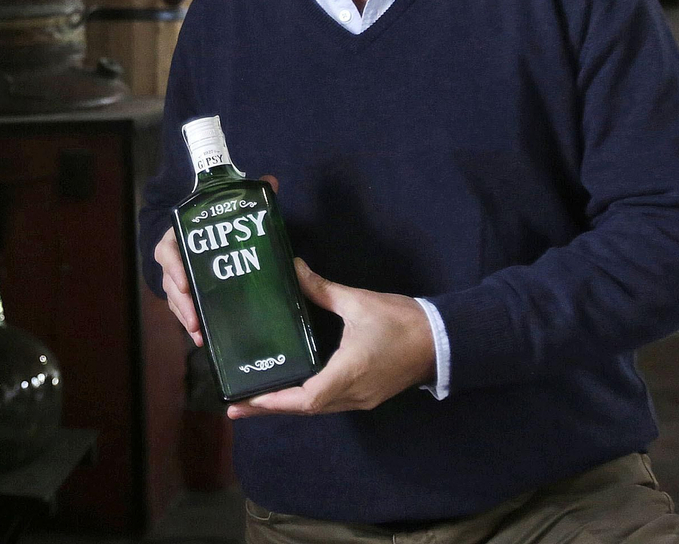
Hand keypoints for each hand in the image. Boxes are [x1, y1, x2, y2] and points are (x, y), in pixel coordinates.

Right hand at [156, 173, 281, 347]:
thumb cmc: (214, 218)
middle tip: (195, 319)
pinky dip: (192, 323)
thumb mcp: (228, 205)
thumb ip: (248, 194)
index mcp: (179, 235)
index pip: (168, 250)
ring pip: (177, 300)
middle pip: (171, 282)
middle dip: (182, 303)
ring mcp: (180, 278)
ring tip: (200, 334)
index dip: (173, 267)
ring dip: (186, 317)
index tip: (185, 282)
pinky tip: (203, 339)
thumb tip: (271, 181)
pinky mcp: (189, 293)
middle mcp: (175, 258)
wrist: (205, 227)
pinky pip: (186, 309)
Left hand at [226, 258, 435, 418]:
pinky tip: (289, 390)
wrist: (443, 339)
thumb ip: (322, 289)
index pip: (305, 398)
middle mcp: (352, 394)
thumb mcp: (359, 302)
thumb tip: (293, 269)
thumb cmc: (402, 320)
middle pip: (305, 409)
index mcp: (349, 373)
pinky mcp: (367, 395)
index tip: (247, 398)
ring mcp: (361, 398)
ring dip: (286, 406)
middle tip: (235, 406)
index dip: (275, 400)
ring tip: (255, 400)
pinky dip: (306, 400)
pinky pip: (330, 403)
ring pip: (317, 409)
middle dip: (270, 407)